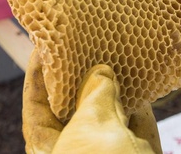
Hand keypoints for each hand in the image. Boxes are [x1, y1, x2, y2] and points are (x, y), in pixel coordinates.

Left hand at [22, 50, 160, 153]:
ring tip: (117, 52)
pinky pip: (138, 127)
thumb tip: (100, 73)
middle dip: (81, 73)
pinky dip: (141, 103)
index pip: (37, 104)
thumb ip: (95, 98)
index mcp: (50, 150)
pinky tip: (143, 81)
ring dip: (116, 86)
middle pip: (74, 106)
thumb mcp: (92, 132)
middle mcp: (77, 151)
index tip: (44, 42)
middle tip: (88, 39)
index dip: (39, 72)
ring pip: (110, 114)